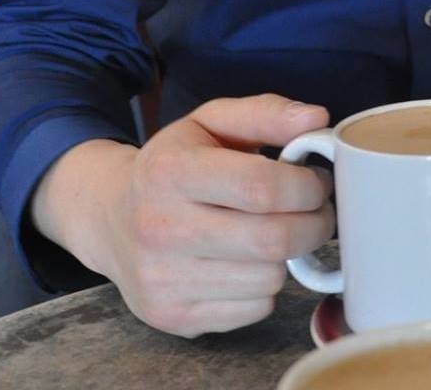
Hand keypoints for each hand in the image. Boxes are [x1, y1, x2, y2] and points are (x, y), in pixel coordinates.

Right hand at [32, 94, 333, 337]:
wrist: (110, 217)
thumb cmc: (174, 163)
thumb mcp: (210, 122)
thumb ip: (265, 113)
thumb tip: (317, 119)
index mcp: (170, 170)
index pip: (260, 187)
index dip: (306, 187)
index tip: (318, 182)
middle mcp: (159, 227)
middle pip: (271, 240)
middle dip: (314, 225)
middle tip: (320, 211)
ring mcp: (163, 280)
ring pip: (268, 279)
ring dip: (289, 256)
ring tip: (278, 231)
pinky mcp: (173, 317)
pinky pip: (253, 310)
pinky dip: (265, 287)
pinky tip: (248, 261)